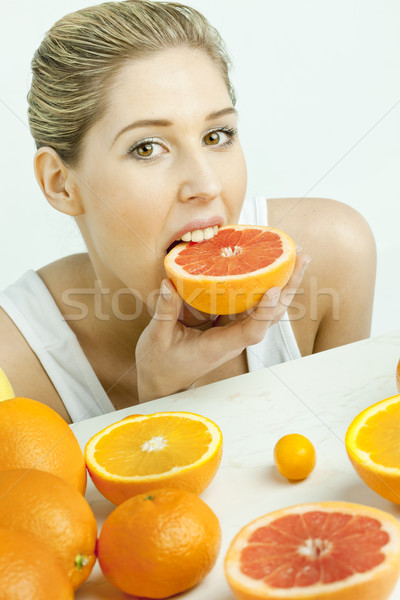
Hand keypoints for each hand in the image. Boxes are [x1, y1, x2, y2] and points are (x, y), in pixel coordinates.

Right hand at [135, 251, 309, 401]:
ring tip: (296, 255)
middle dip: (288, 286)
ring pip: (266, 309)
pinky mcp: (228, 324)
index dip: (264, 313)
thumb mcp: (157, 338)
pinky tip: (266, 265)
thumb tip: (170, 283)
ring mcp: (233, 331)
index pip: (251, 332)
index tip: (273, 290)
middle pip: (270, 315)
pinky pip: (251, 304)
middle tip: (302, 256)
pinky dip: (261, 285)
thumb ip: (164, 311)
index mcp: (218, 346)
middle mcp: (233, 339)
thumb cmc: (160, 364)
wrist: (162, 380)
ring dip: (283, 283)